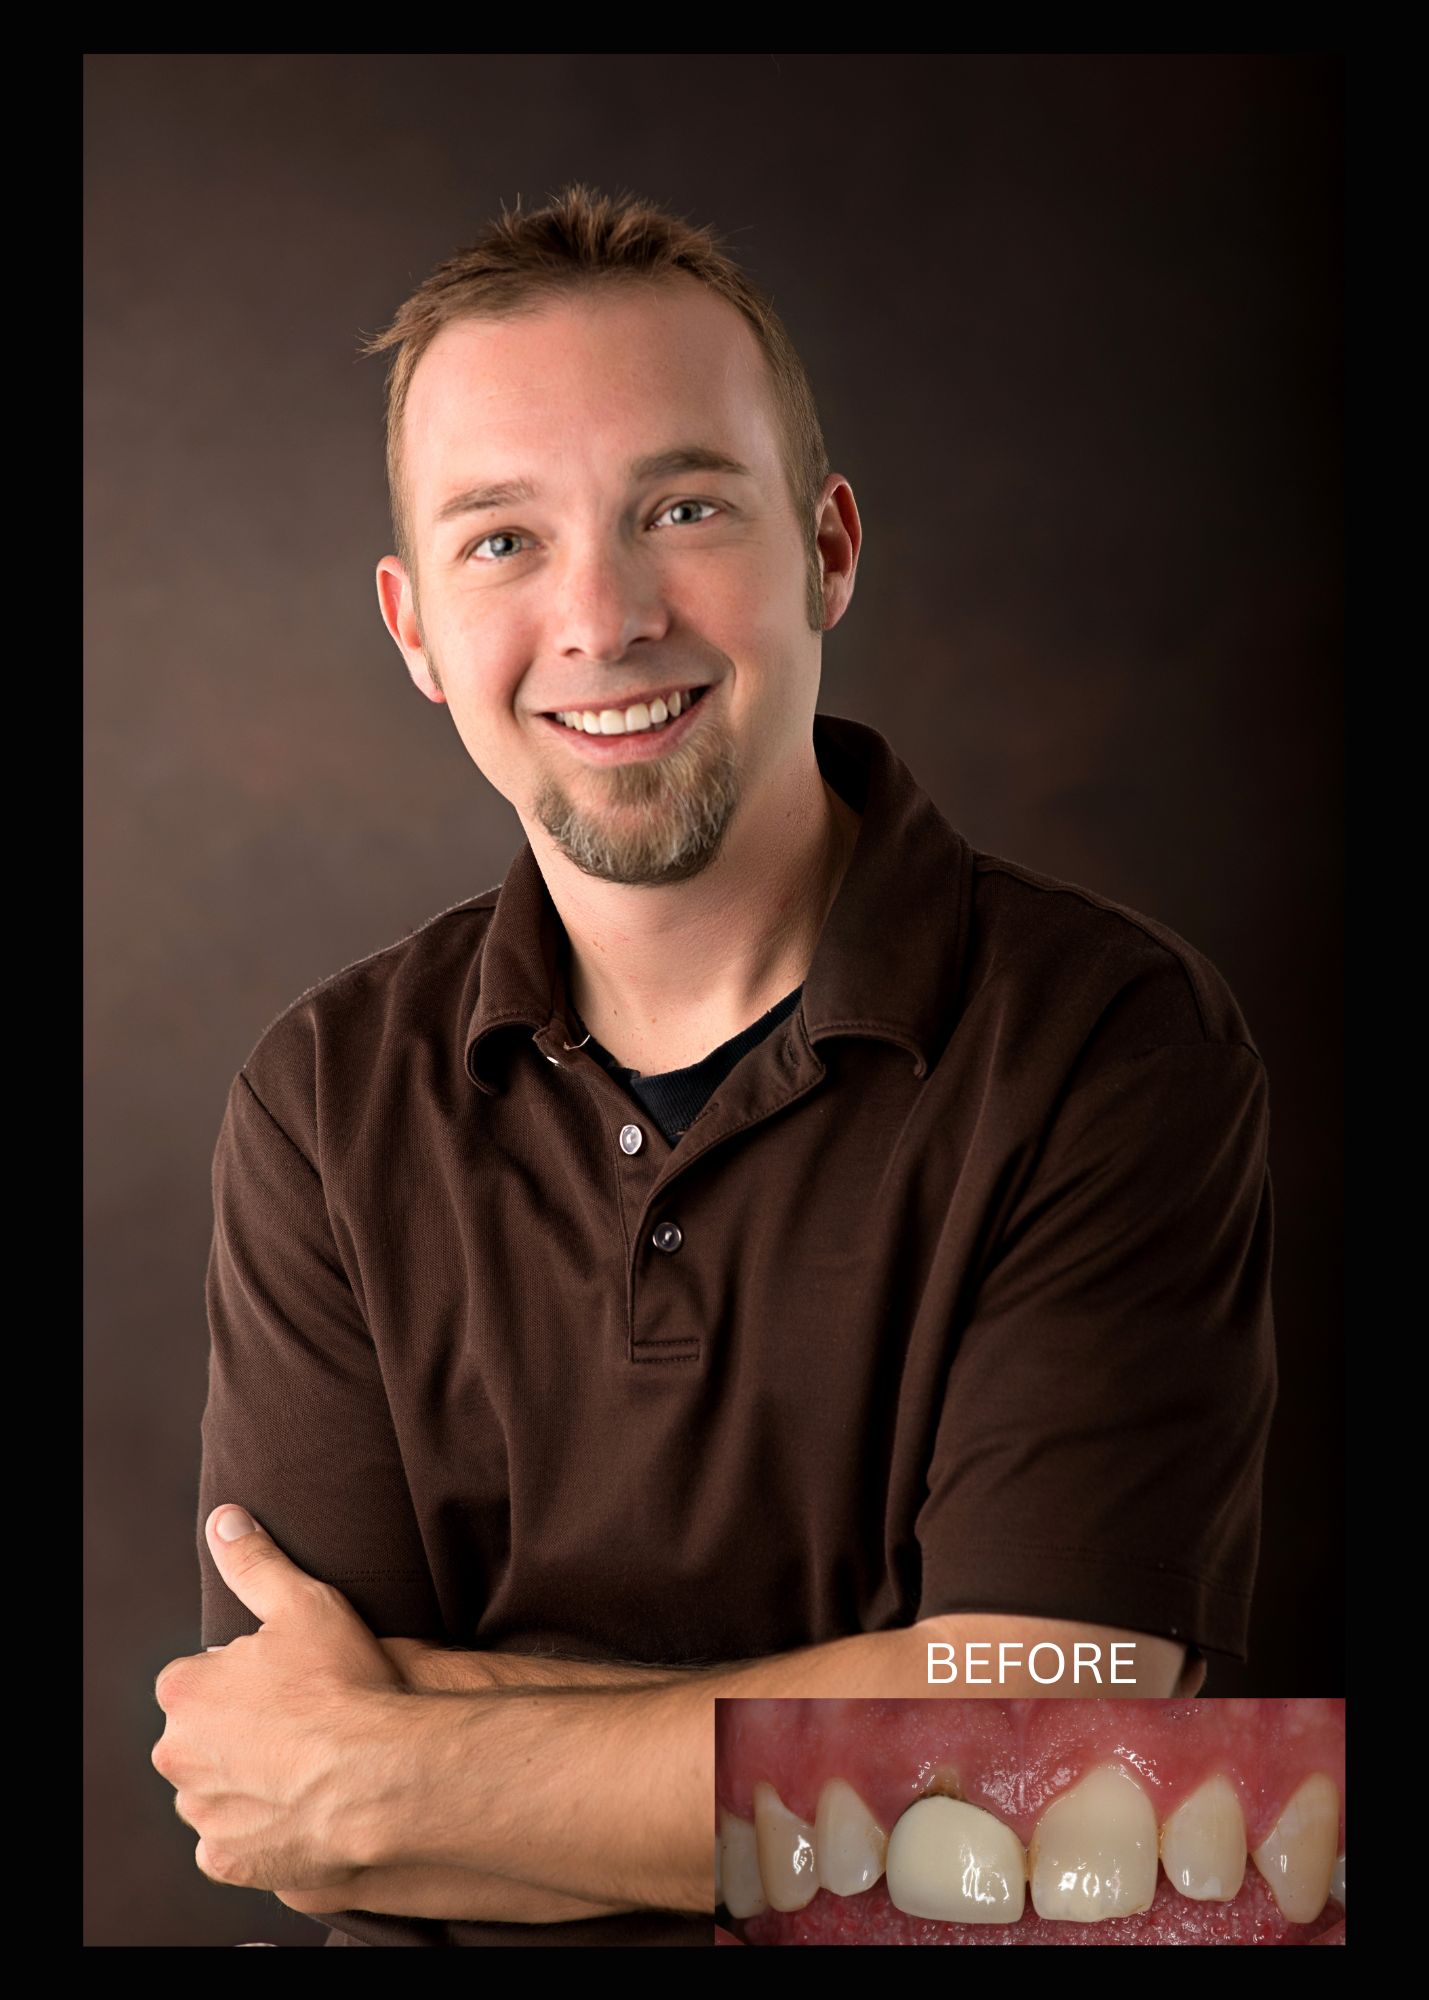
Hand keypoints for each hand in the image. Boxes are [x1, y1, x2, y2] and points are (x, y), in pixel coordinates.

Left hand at [153, 1506, 410, 1891]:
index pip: (199, 1679)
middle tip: (301, 1720)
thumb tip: (223, 1520)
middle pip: (202, 1736)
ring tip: (306, 1763)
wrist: (377, 1776)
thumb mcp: (305, 1603)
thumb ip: (256, 1562)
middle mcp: (176, 1754)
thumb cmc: (343, 1683)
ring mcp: (201, 1812)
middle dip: (239, 1729)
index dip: (246, 1677)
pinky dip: (260, 1827)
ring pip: (216, 1788)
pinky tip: (301, 1807)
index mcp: (185, 1691)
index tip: (286, 1680)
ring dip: (247, 1778)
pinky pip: (233, 1840)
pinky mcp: (226, 1859)